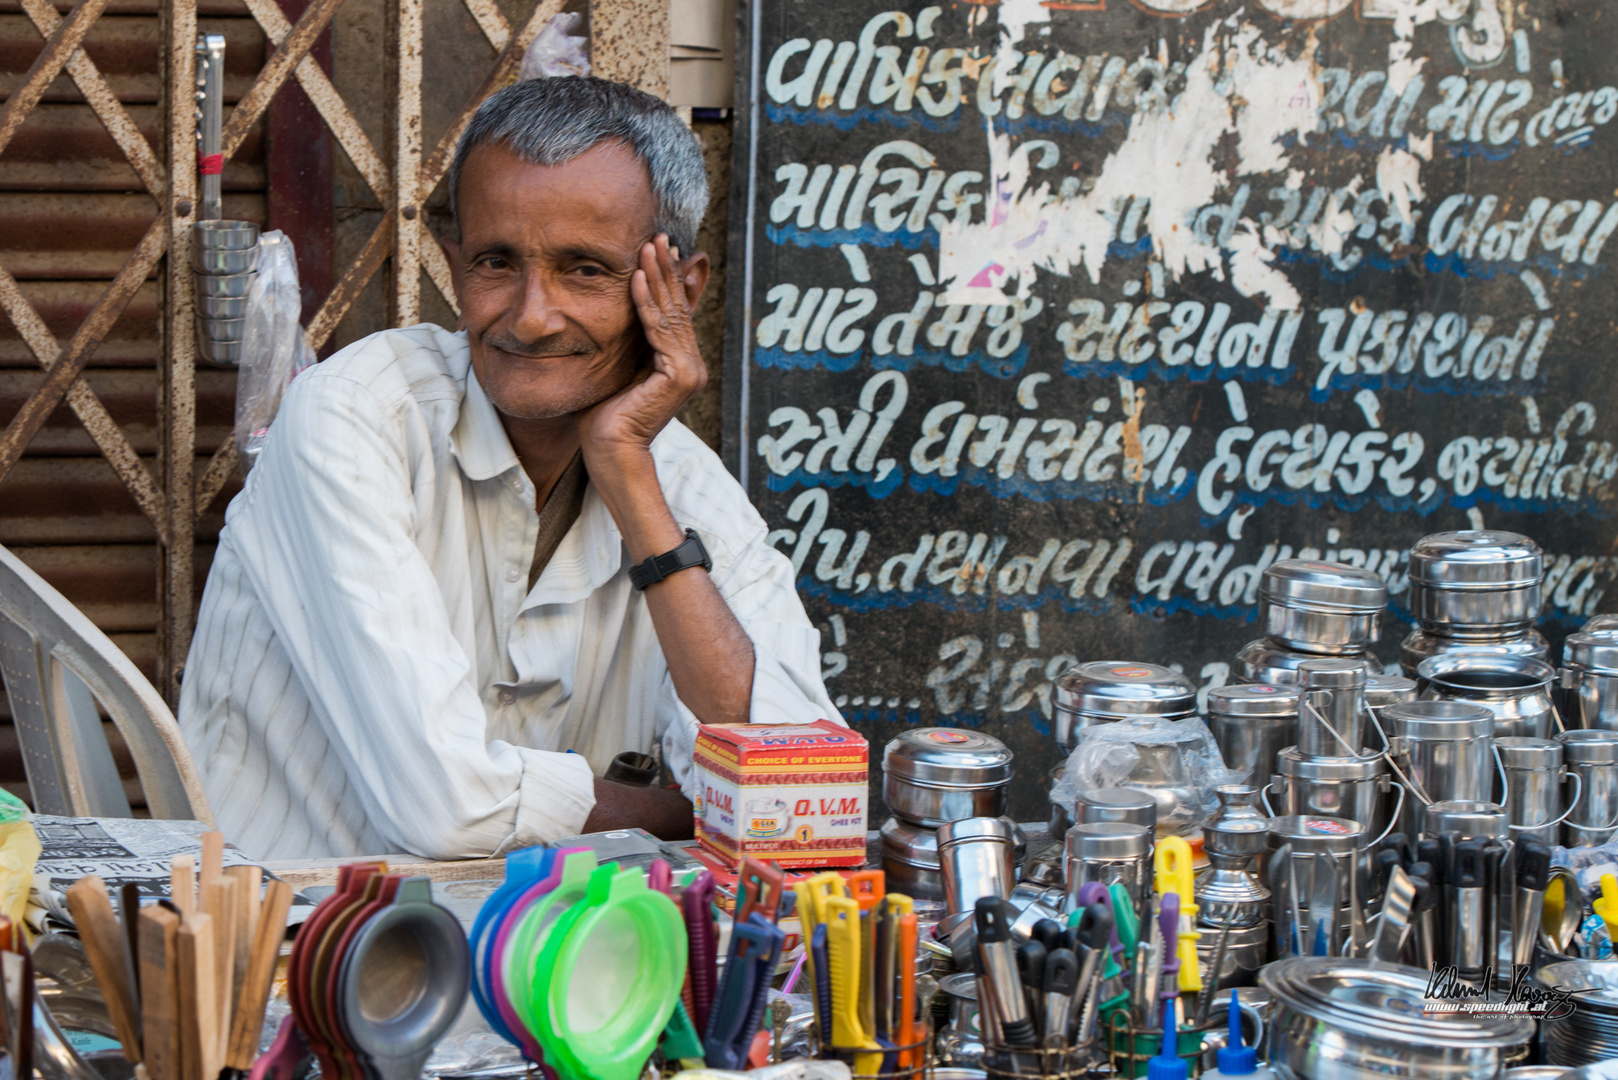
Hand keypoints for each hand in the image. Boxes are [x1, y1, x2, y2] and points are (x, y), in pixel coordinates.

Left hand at [579, 234, 706, 466]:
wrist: (610, 450)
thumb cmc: (605, 415)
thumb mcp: (619, 365)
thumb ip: (629, 339)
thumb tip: (623, 309)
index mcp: (681, 364)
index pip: (674, 312)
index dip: (667, 278)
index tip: (657, 248)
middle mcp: (692, 366)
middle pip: (677, 307)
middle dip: (665, 268)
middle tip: (657, 235)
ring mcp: (690, 371)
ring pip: (670, 313)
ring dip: (657, 275)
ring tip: (648, 245)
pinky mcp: (679, 375)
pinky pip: (658, 329)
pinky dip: (646, 300)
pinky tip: (636, 276)